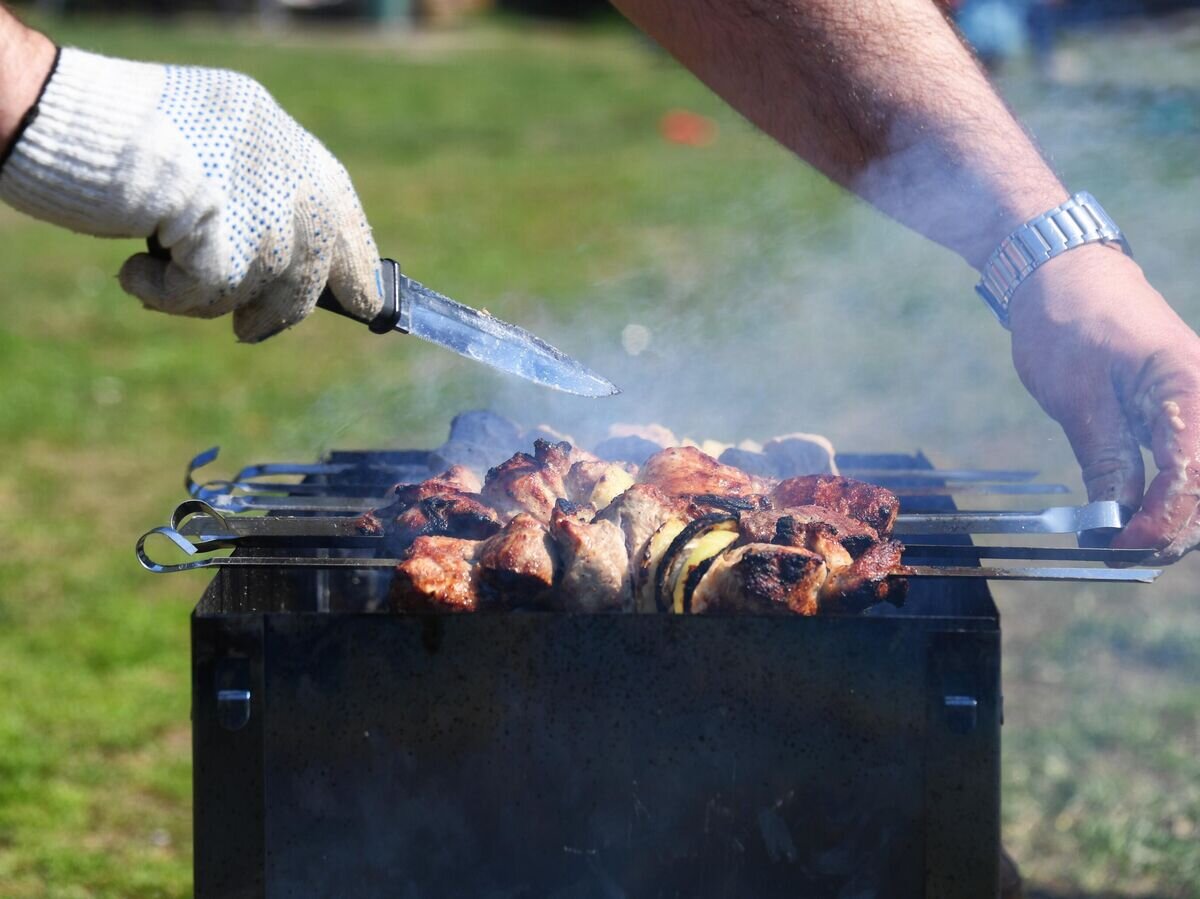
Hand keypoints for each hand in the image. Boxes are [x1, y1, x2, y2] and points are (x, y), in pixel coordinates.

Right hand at [0, 48, 380, 341]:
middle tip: (250, 332)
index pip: (339, 204)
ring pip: (264, 286)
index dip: (354, 260)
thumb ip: (254, 197)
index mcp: (279, 135)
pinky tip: (133, 273)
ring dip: (208, 299)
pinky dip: (166, 297)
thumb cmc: (116, 135)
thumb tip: (294, 270)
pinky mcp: (221, 228)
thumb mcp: (207, 155)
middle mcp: (282, 161)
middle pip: (315, 259)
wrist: (57, 113)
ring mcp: (257, 195)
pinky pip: (210, 295)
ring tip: (157, 277)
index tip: (368, 302)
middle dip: (287, 308)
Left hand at [1009, 244, 1199, 560]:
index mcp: (1188, 387)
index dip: (1163, 520)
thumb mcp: (1077, 398)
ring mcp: (1199, 402)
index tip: (1125, 549)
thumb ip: (1106, 459)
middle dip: (1175, 529)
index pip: (1191, 472)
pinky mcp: (1182, 409)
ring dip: (1176, 517)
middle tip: (1123, 558)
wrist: (1065, 274)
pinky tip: (1139, 518)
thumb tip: (1114, 522)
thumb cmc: (1068, 322)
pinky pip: (1188, 460)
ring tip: (1128, 546)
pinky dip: (1169, 493)